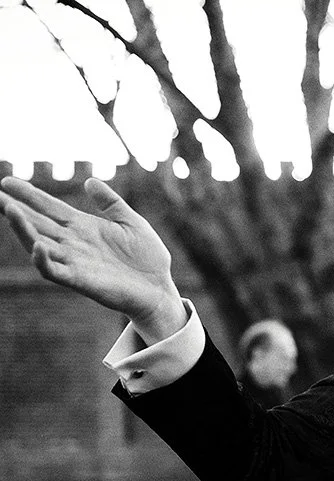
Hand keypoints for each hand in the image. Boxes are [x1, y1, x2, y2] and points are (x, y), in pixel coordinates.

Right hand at [0, 177, 184, 341]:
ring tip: (10, 210)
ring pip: (40, 245)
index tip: (6, 181)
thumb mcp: (131, 222)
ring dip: (24, 230)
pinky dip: (44, 260)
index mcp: (84, 227)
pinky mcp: (81, 281)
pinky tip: (38, 245)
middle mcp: (74, 244)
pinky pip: (55, 271)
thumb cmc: (148, 258)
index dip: (29, 195)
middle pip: (38, 224)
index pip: (49, 207)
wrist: (160, 289)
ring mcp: (75, 262)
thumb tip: (90, 181)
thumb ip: (111, 202)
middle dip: (15, 210)